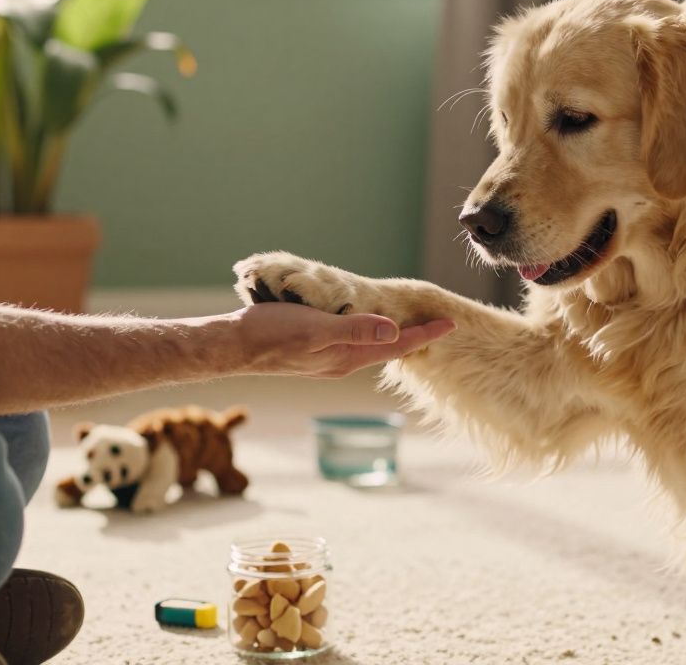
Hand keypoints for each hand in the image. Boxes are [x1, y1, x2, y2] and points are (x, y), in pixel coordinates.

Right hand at [230, 302, 455, 377]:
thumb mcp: (315, 328)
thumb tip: (394, 332)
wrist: (233, 347)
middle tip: (439, 324)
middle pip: (388, 350)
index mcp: (346, 357)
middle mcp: (341, 361)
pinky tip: (364, 324)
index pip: (396, 346)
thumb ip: (354, 330)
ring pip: (369, 347)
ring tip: (411, 324)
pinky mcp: (312, 352)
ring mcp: (326, 359)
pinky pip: (350, 343)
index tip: (451, 324)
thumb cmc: (271, 334)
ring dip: (392, 336)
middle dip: (415, 338)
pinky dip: (367, 333)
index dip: (425, 335)